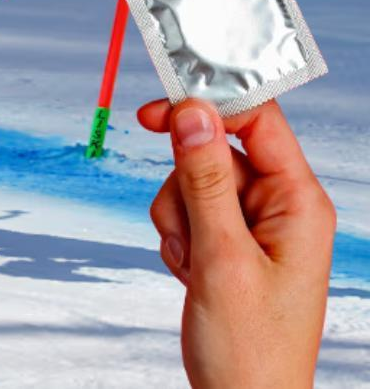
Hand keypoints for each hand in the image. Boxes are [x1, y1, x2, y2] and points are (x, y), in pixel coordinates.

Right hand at [138, 98, 335, 388]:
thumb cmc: (251, 348)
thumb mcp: (222, 259)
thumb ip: (205, 180)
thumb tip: (191, 113)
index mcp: (298, 201)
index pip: (257, 121)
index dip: (207, 107)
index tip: (156, 111)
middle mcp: (280, 205)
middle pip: (213, 152)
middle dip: (184, 187)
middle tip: (184, 230)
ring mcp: (254, 225)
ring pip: (191, 183)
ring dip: (176, 220)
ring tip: (193, 266)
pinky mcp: (230, 242)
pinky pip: (186, 212)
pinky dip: (176, 238)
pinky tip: (190, 274)